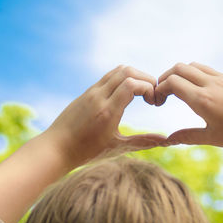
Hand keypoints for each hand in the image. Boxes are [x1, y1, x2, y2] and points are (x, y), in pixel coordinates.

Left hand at [44, 65, 166, 167]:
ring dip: (134, 76)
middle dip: (146, 79)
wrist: (55, 149)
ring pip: (117, 70)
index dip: (149, 87)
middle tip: (152, 95)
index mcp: (107, 111)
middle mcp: (98, 97)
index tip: (154, 102)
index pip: (132, 83)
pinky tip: (126, 94)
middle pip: (127, 71)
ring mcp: (91, 92)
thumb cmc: (86, 152)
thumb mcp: (118, 148)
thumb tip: (166, 141)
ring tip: (141, 93)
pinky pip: (108, 77)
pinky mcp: (86, 92)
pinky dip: (122, 78)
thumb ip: (143, 142)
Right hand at [155, 62, 222, 150]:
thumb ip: (188, 136)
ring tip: (182, 89)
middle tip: (164, 92)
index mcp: (202, 100)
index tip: (158, 100)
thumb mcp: (212, 138)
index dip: (160, 89)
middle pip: (180, 68)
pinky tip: (203, 91)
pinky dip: (199, 76)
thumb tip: (168, 140)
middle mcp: (211, 84)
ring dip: (183, 73)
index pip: (172, 83)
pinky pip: (211, 70)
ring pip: (195, 66)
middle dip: (167, 77)